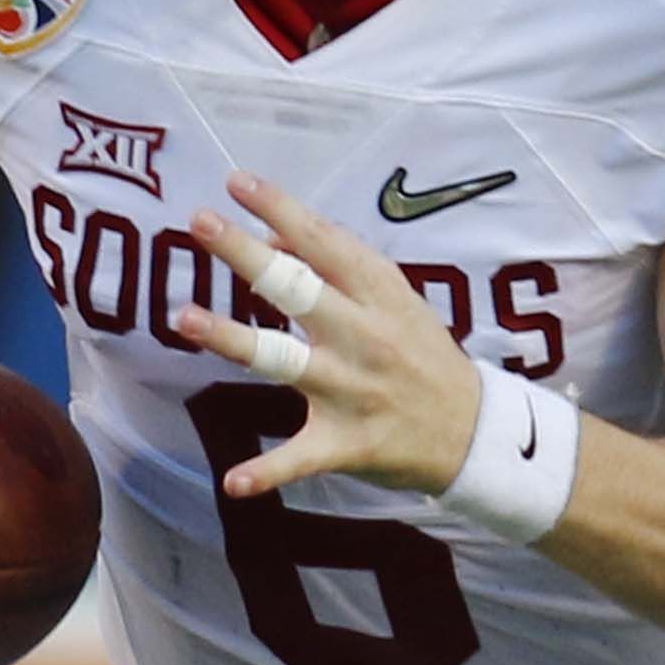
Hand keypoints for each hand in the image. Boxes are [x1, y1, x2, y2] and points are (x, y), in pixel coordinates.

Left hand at [179, 176, 479, 499]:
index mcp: (381, 298)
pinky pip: (302, 458)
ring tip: (185, 318)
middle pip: (299, 290)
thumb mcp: (396, 301)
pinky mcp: (350, 443)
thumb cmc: (426, 357)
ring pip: (286, 362)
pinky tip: (234, 482)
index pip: (326, 243)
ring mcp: (355, 391)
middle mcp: (365, 338)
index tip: (237, 182)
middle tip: (201, 222)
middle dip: (249, 255)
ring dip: (234, 340)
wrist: (478, 433)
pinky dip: (269, 473)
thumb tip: (276, 232)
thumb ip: (340, 268)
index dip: (281, 209)